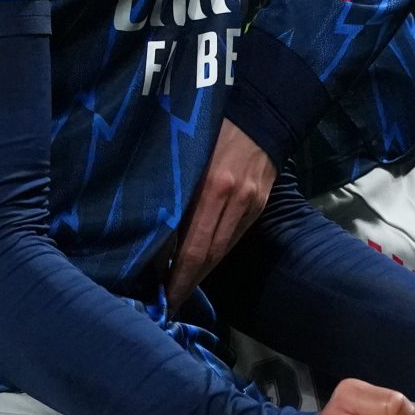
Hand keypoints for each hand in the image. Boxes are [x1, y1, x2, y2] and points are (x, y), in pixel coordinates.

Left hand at [168, 118, 274, 306]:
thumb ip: (173, 190)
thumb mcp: (185, 152)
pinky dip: (218, 253)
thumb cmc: (210, 126)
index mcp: (212, 185)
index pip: (194, 246)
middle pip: (209, 254)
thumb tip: (154, 232)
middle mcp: (233, 199)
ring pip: (224, 249)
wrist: (260, 110)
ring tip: (183, 289)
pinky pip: (236, 236)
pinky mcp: (260, 204)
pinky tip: (204, 263)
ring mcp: (250, 203)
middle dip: (188, 282)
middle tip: (170, 303)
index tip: (164, 297)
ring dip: (203, 272)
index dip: (179, 276)